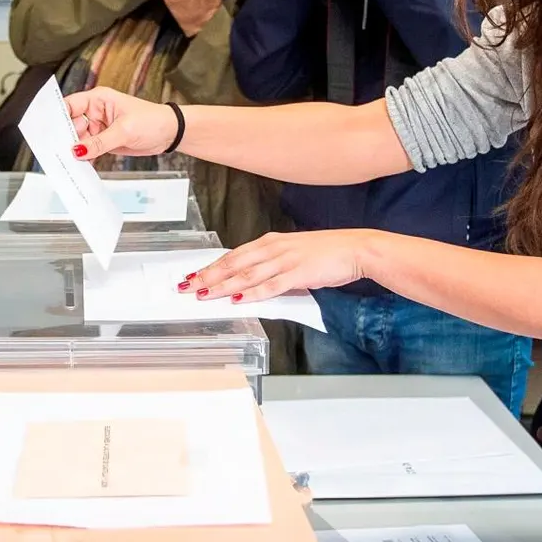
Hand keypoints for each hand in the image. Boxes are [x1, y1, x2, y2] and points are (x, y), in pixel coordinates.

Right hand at [66, 87, 178, 159]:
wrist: (170, 134)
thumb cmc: (152, 120)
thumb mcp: (124, 130)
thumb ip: (99, 142)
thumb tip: (78, 150)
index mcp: (98, 100)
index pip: (70, 106)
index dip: (58, 117)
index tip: (48, 131)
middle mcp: (96, 112)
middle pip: (72, 125)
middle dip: (66, 139)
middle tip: (59, 152)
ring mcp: (100, 128)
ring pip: (79, 140)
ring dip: (75, 151)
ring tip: (69, 162)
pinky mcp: (105, 141)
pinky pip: (89, 150)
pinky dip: (85, 158)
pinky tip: (81, 166)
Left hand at [180, 230, 369, 301]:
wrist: (355, 249)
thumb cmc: (327, 252)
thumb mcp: (293, 254)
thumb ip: (272, 266)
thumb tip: (251, 283)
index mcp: (271, 242)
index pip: (234, 255)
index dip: (211, 266)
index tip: (193, 275)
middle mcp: (274, 248)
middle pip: (233, 264)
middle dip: (207, 276)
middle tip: (186, 286)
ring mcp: (285, 260)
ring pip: (246, 275)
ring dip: (222, 286)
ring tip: (203, 294)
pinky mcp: (298, 273)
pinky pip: (269, 286)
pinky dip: (251, 293)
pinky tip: (237, 299)